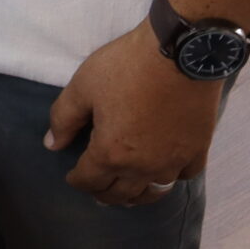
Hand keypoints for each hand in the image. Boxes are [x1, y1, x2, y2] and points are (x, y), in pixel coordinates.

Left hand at [44, 24, 226, 206]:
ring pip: (153, 192)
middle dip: (103, 193)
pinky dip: (170, 178)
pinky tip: (165, 172)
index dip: (76, 180)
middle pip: (119, 194)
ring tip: (128, 194)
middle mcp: (143, 167)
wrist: (179, 52)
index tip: (72, 176)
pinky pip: (183, 176)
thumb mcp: (83, 86)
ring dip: (136, 196)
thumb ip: (63, 118)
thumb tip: (52, 144)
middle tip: (96, 189)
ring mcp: (173, 162)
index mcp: (111, 153)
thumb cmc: (126, 67)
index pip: (89, 180)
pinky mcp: (197, 151)